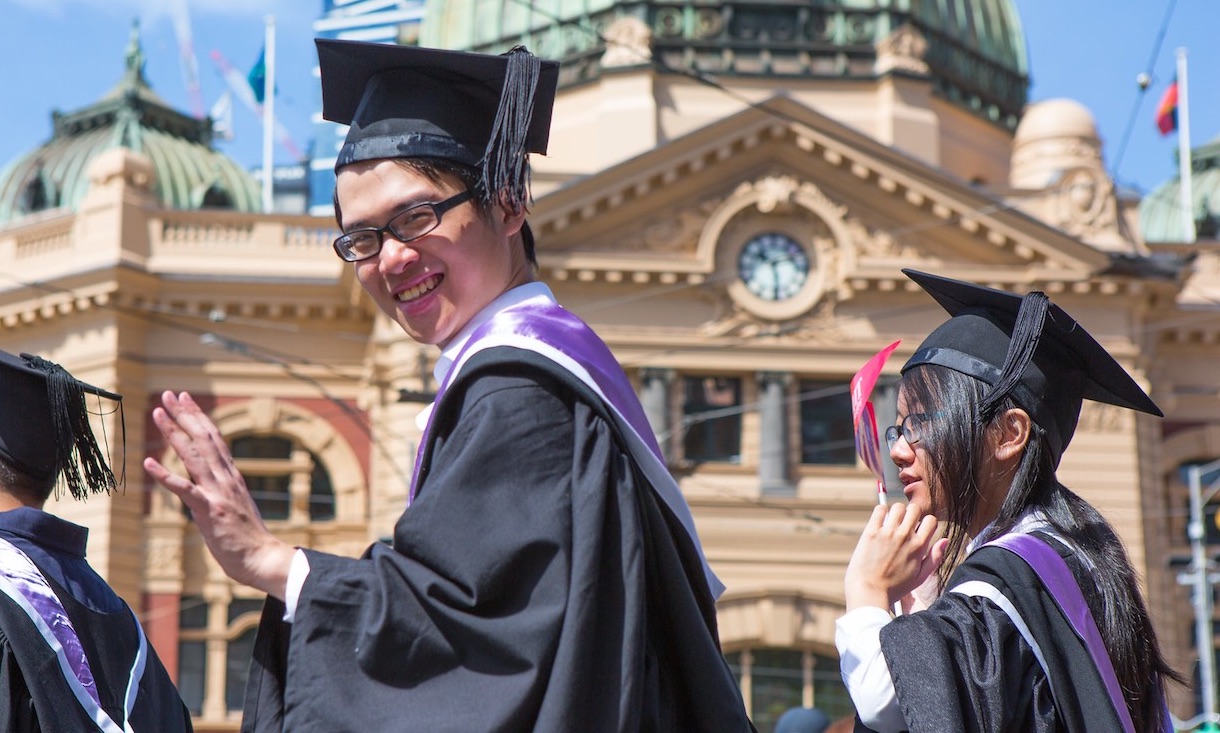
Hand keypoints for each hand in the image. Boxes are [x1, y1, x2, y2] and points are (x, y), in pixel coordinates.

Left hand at [143, 391, 293, 598]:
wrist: (263, 559)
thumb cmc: (249, 540)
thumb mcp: (236, 508)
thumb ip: (223, 493)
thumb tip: (211, 487)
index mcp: (232, 477)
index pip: (214, 438)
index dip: (198, 417)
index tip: (185, 399)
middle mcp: (226, 478)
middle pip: (204, 439)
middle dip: (185, 415)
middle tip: (169, 394)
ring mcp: (218, 493)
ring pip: (193, 455)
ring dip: (174, 432)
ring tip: (157, 413)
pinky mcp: (209, 511)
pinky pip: (184, 489)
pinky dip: (166, 475)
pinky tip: (149, 462)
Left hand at [844, 503, 940, 611]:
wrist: (869, 592)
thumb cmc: (895, 587)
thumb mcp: (921, 577)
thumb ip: (935, 557)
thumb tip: (945, 540)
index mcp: (919, 547)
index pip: (931, 520)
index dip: (925, 523)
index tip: (917, 530)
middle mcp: (905, 536)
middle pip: (915, 508)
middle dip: (911, 514)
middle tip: (903, 525)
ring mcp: (888, 532)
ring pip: (898, 506)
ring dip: (895, 512)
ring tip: (890, 524)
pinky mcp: (871, 531)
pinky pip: (879, 509)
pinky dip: (880, 512)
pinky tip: (879, 522)